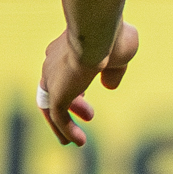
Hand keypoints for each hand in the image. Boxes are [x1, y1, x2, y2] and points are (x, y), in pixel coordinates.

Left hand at [39, 22, 139, 147]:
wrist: (98, 32)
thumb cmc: (113, 36)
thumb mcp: (120, 55)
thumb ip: (114, 72)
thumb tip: (109, 86)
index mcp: (68, 48)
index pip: (65, 68)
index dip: (77, 84)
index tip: (87, 95)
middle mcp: (54, 61)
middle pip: (56, 86)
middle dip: (73, 103)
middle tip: (90, 114)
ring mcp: (52, 77)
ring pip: (52, 105)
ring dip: (64, 123)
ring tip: (77, 140)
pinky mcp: (56, 93)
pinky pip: (58, 117)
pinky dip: (67, 130)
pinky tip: (79, 141)